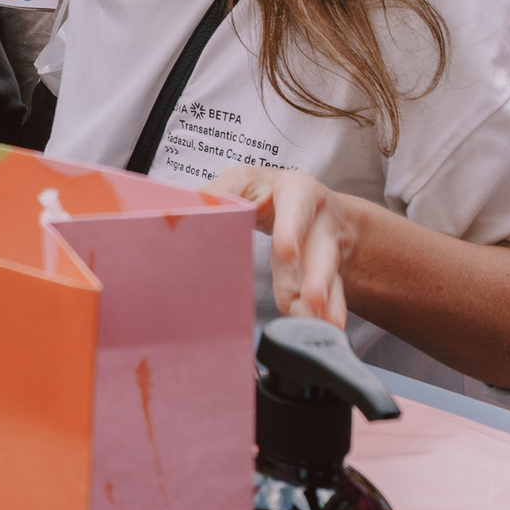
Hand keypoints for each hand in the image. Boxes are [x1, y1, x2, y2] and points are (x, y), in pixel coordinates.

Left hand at [209, 166, 354, 329]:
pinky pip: (333, 296)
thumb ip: (217, 195)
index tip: (285, 250)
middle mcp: (318, 219)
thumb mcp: (243, 183)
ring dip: (326, 301)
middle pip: (321, 247)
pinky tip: (326, 327)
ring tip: (324, 323)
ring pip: (330, 277)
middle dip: (317, 274)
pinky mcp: (330, 275)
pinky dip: (328, 313)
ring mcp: (327, 249)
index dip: (291, 227)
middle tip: (312, 298)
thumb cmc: (268, 192)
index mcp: (295, 190)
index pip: (295, 205)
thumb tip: (175, 214)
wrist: (313, 203)